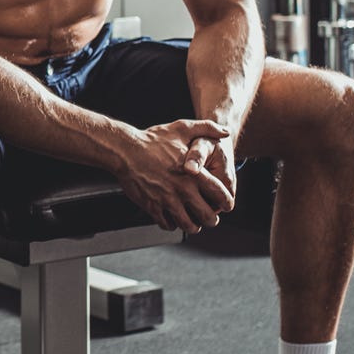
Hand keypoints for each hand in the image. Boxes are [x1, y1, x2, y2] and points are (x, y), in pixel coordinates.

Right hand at [115, 119, 234, 233]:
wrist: (125, 150)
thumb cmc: (153, 140)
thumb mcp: (182, 128)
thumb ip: (208, 128)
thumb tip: (225, 131)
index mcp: (195, 174)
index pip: (220, 195)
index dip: (227, 203)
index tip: (227, 205)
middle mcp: (183, 190)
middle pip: (207, 216)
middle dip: (212, 219)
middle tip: (210, 218)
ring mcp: (167, 200)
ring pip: (188, 225)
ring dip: (193, 226)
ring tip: (193, 223)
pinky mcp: (152, 207)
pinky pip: (167, 224)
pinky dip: (172, 225)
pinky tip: (172, 219)